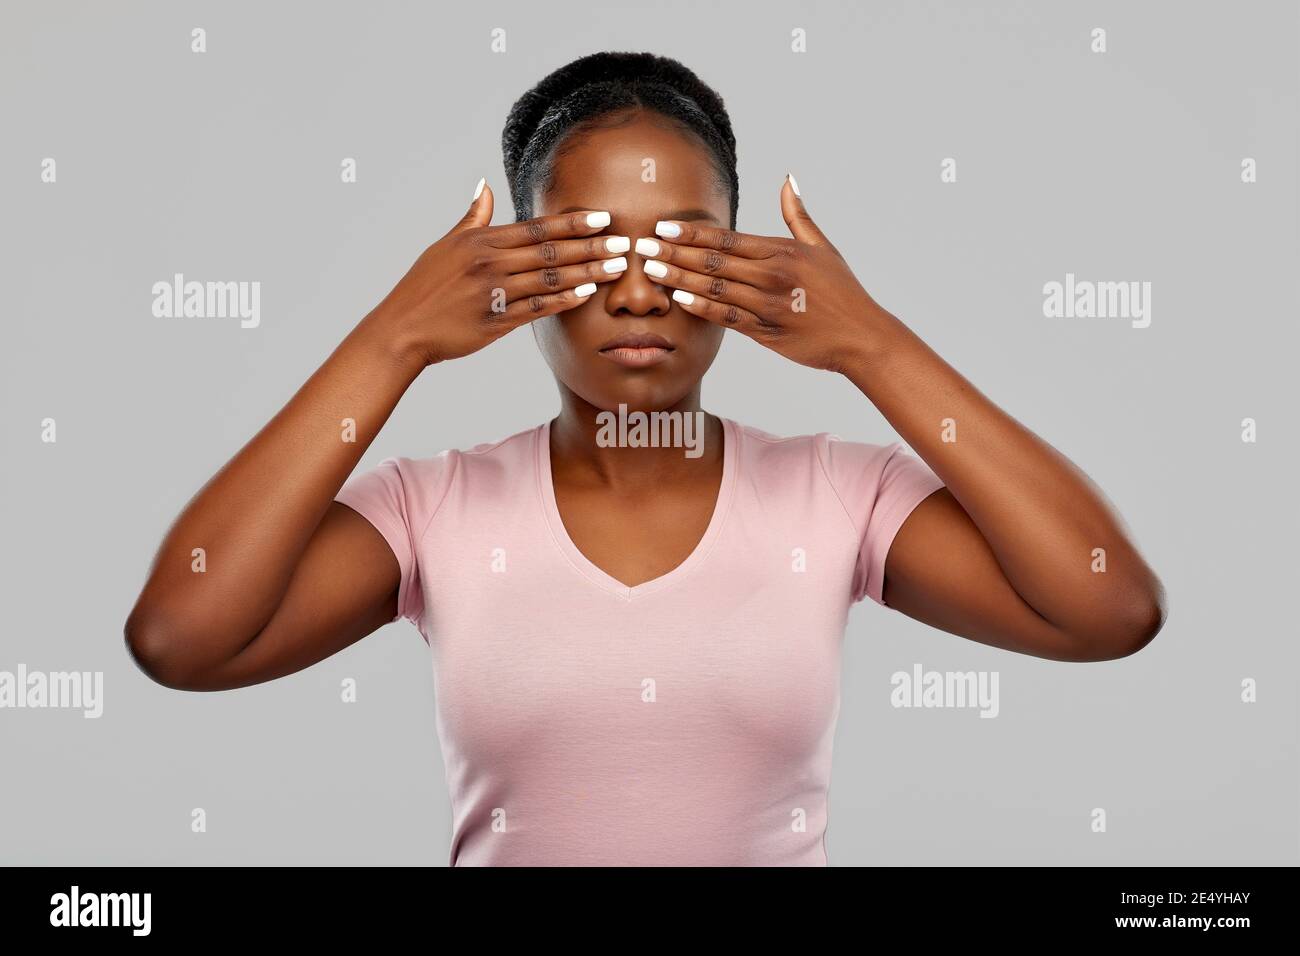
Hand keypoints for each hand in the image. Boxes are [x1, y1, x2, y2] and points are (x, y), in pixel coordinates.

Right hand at [372, 180, 628, 365]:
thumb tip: (485, 186)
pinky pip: (538, 309)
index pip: (537, 228)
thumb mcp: (446, 245)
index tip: (603, 217)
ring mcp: (495, 293)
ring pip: (550, 278)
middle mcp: (491, 264)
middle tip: (624, 242)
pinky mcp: (496, 321)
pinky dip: (563, 301)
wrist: (403, 328)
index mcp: (482, 242)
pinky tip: (586, 294)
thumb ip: (473, 218)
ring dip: (586, 272)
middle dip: (590, 246)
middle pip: (550, 251)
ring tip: (615, 268)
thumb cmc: (424, 287)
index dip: (572, 223)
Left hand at [636, 175, 890, 374]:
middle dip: (675, 251)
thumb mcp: (822, 247)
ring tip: (651, 270)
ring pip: (715, 287)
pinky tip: (679, 298)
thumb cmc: (842, 292)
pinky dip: (702, 307)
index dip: (692, 231)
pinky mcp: (766, 332)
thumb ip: (797, 215)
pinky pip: (727, 317)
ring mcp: (767, 305)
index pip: (727, 238)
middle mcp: (772, 276)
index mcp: (781, 252)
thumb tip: (788, 178)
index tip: (663, 225)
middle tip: (642, 244)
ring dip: (680, 277)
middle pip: (714, 260)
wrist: (861, 336)